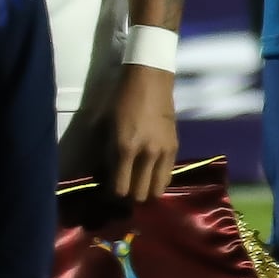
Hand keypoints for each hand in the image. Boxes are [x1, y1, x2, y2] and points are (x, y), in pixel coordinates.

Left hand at [104, 64, 182, 201]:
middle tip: (121, 187)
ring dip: (146, 190)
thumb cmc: (120, 100)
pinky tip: (149, 172)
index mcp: (125, 148)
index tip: (105, 191)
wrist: (149, 81)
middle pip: (140, 195)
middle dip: (128, 197)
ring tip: (138, 183)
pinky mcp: (175, 147)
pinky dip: (157, 179)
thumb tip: (103, 176)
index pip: (120, 189)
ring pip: (158, 190)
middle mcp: (147, 154)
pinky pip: (168, 175)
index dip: (111, 195)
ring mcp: (164, 152)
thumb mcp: (103, 126)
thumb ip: (104, 154)